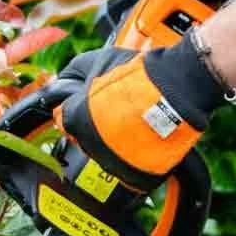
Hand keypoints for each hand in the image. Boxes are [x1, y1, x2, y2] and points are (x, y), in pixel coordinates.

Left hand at [55, 33, 234, 192]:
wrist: (176, 91)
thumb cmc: (138, 74)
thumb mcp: (97, 60)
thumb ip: (73, 73)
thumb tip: (59, 82)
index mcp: (74, 119)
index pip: (65, 119)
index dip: (79, 109)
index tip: (92, 105)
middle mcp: (88, 145)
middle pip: (84, 138)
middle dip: (97, 126)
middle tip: (119, 111)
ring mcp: (111, 162)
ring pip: (106, 156)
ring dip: (116, 144)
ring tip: (136, 124)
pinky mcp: (134, 176)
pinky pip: (129, 172)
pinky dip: (135, 161)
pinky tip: (145, 141)